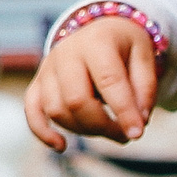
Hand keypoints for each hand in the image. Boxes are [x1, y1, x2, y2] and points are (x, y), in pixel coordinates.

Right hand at [24, 17, 157, 148]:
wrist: (98, 30)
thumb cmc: (124, 46)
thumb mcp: (145, 57)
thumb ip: (145, 88)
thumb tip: (138, 121)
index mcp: (96, 42)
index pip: (108, 81)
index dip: (123, 111)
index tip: (137, 133)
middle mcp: (66, 53)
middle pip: (75, 99)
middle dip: (102, 125)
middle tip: (125, 135)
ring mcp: (48, 68)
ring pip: (56, 109)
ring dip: (83, 130)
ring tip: (107, 131)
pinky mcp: (38, 82)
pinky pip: (31, 110)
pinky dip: (42, 131)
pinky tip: (61, 146)